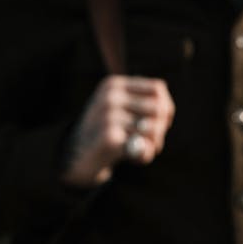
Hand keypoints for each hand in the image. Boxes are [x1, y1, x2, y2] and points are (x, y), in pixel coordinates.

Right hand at [61, 76, 175, 186]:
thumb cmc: (106, 132)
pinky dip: (143, 156)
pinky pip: (143, 146)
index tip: (161, 123)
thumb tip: (165, 112)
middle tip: (152, 141)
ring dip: (154, 144)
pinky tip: (132, 158)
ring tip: (142, 149)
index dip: (166, 108)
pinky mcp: (109, 137)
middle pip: (158, 108)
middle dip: (161, 129)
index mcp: (114, 85)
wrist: (76, 156)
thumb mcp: (121, 111)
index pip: (157, 89)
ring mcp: (108, 115)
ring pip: (153, 129)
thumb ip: (144, 108)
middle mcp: (110, 96)